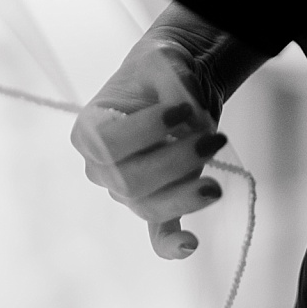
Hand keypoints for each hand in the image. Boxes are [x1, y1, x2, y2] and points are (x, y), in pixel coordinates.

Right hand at [70, 41, 225, 259]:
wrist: (168, 86)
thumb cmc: (155, 74)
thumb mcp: (161, 62)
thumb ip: (174, 85)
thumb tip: (193, 121)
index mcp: (90, 132)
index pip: (107, 144)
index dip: (144, 132)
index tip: (182, 108)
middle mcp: (101, 168)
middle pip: (128, 182)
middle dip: (174, 164)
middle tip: (213, 139)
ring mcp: (126, 191)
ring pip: (148, 207)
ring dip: (185, 196)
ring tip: (216, 183)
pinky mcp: (156, 202)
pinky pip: (159, 232)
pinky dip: (172, 243)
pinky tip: (190, 245)